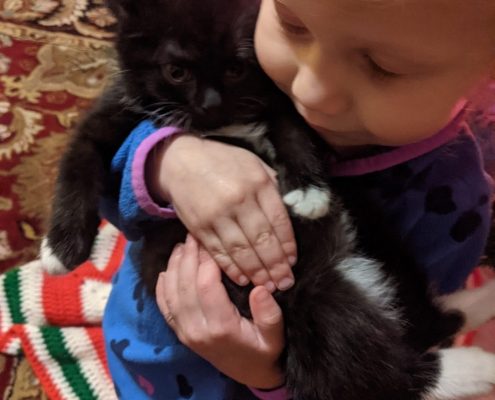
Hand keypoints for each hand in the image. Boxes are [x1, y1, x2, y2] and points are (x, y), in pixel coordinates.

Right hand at [148, 134, 295, 290]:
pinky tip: (243, 280)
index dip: (287, 244)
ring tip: (268, 286)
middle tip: (285, 283)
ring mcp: (217, 215)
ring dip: (256, 272)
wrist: (180, 161)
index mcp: (257, 183)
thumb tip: (290, 212)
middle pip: (262, 240)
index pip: (279, 220)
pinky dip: (231, 269)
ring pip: (241, 250)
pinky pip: (218, 252)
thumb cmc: (223, 161)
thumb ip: (272, 186)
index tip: (292, 261)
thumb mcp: (254, 163)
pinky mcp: (198, 228)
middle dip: (276, 265)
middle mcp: (238, 200)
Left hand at [155, 235, 284, 388]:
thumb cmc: (265, 351)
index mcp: (221, 327)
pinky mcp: (180, 333)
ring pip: (172, 293)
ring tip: (182, 245)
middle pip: (185, 285)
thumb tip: (260, 288)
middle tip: (194, 234)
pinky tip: (167, 269)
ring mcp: (185, 332)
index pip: (207, 286)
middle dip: (188, 257)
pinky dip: (162, 286)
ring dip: (174, 266)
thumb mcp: (276, 336)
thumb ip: (269, 315)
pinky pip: (165, 307)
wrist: (250, 374)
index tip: (213, 241)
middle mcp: (197, 330)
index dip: (207, 261)